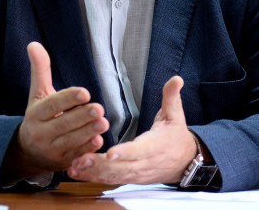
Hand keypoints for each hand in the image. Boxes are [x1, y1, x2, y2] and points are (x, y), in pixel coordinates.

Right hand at [2, 42, 107, 178]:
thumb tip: (34, 44)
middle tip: (99, 108)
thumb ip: (40, 70)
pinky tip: (99, 141)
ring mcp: (51, 149)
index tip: (84, 92)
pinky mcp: (62, 163)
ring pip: (71, 141)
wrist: (28, 151)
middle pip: (63, 124)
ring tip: (103, 123)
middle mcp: (41, 133)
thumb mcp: (37, 94)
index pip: (51, 105)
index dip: (67, 99)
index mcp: (35, 114)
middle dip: (82, 117)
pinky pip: (75, 156)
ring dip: (88, 132)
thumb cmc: (38, 117)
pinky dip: (87, 150)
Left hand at [67, 75, 196, 183]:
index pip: (140, 151)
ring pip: (114, 176)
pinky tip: (75, 172)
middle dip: (101, 165)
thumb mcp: (175, 115)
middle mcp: (145, 163)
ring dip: (94, 172)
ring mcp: (137, 174)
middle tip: (81, 158)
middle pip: (122, 167)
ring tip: (74, 167)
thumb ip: (171, 96)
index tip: (110, 153)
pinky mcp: (130, 178)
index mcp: (156, 146)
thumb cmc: (175, 135)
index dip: (125, 153)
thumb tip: (176, 79)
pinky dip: (93, 178)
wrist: (184, 161)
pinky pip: (111, 180)